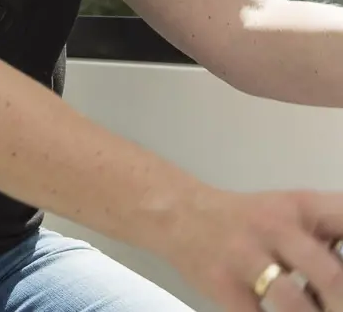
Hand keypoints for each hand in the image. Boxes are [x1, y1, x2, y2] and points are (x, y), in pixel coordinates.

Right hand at [160, 185, 342, 311]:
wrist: (183, 214)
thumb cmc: (249, 219)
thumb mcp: (292, 212)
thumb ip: (330, 234)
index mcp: (302, 207)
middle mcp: (277, 228)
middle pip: (330, 275)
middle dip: (340, 303)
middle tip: (336, 309)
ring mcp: (247, 257)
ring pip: (293, 300)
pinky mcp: (223, 285)